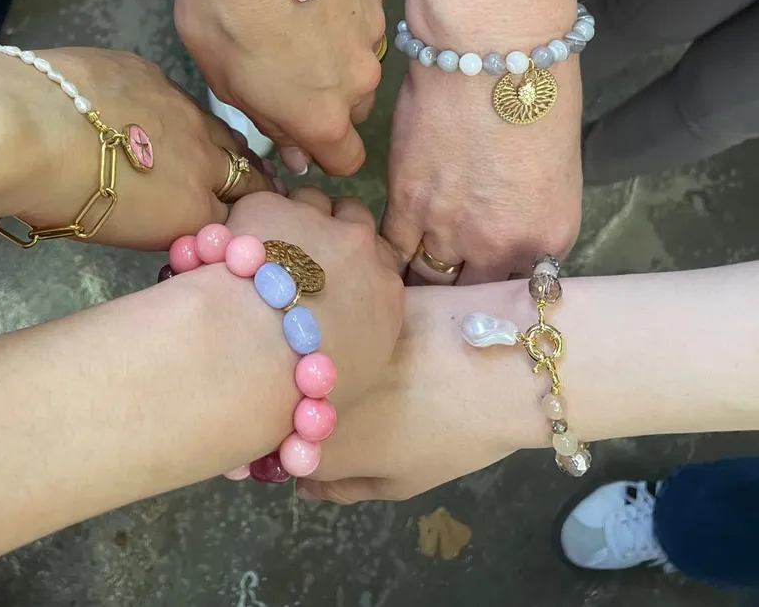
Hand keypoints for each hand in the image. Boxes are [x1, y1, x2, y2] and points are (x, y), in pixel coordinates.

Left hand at [1, 47, 273, 249]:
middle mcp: (202, 157)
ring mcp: (181, 109)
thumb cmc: (60, 196)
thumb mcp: (119, 233)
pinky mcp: (151, 73)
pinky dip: (173, 110)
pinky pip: (176, 95)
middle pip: (246, 171)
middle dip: (252, 180)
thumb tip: (168, 212)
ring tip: (213, 150)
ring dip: (220, 143)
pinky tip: (151, 112)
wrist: (27, 128)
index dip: (246, 214)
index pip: (242, 213)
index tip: (248, 215)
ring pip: (219, 129)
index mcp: (194, 207)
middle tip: (253, 185)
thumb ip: (161, 223)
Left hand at [172, 0, 387, 176]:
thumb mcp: (226, 84)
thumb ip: (271, 122)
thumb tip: (300, 154)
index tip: (301, 130)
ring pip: (361, 55)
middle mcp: (360, 80)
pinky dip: (342, 2)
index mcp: (322, 117)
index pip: (346, 161)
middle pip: (355, 105)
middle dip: (329, 96)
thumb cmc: (223, 13)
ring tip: (297, 14)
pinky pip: (363, 8)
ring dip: (337, 49)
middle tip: (288, 64)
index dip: (324, 150)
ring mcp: (374, 29)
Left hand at [225, 189, 403, 404]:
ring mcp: (314, 221)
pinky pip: (263, 203)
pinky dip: (249, 222)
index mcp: (386, 290)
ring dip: (294, 216)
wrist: (253, 352)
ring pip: (311, 199)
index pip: (381, 257)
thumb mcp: (354, 375)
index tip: (332, 277)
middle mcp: (359, 246)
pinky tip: (231, 249)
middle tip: (300, 254)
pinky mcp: (268, 206)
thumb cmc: (304, 386)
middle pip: (353, 216)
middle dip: (331, 226)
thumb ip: (361, 338)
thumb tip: (343, 334)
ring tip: (265, 246)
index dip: (355, 262)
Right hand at [296, 283, 530, 502]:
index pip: (282, 448)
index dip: (302, 443)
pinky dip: (354, 328)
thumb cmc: (458, 434)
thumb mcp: (404, 481)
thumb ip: (345, 487)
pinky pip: (343, 319)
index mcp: (317, 441)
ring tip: (376, 363)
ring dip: (330, 360)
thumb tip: (303, 488)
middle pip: (294, 396)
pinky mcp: (355, 296)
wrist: (503, 363)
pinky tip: (388, 332)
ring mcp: (333, 334)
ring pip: (317, 352)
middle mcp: (310, 386)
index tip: (330, 435)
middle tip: (359, 399)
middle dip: (313, 400)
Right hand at [382, 66, 582, 284]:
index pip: (523, 284)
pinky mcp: (406, 208)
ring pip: (430, 276)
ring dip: (424, 270)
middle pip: (474, 289)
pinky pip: (394, 251)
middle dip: (462, 282)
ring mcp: (450, 232)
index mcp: (549, 238)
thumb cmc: (539, 91)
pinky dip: (391, 254)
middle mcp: (500, 248)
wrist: (492, 55)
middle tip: (448, 269)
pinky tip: (388, 251)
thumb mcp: (556, 168)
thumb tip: (500, 221)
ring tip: (417, 259)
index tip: (485, 270)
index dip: (499, 276)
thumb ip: (529, 211)